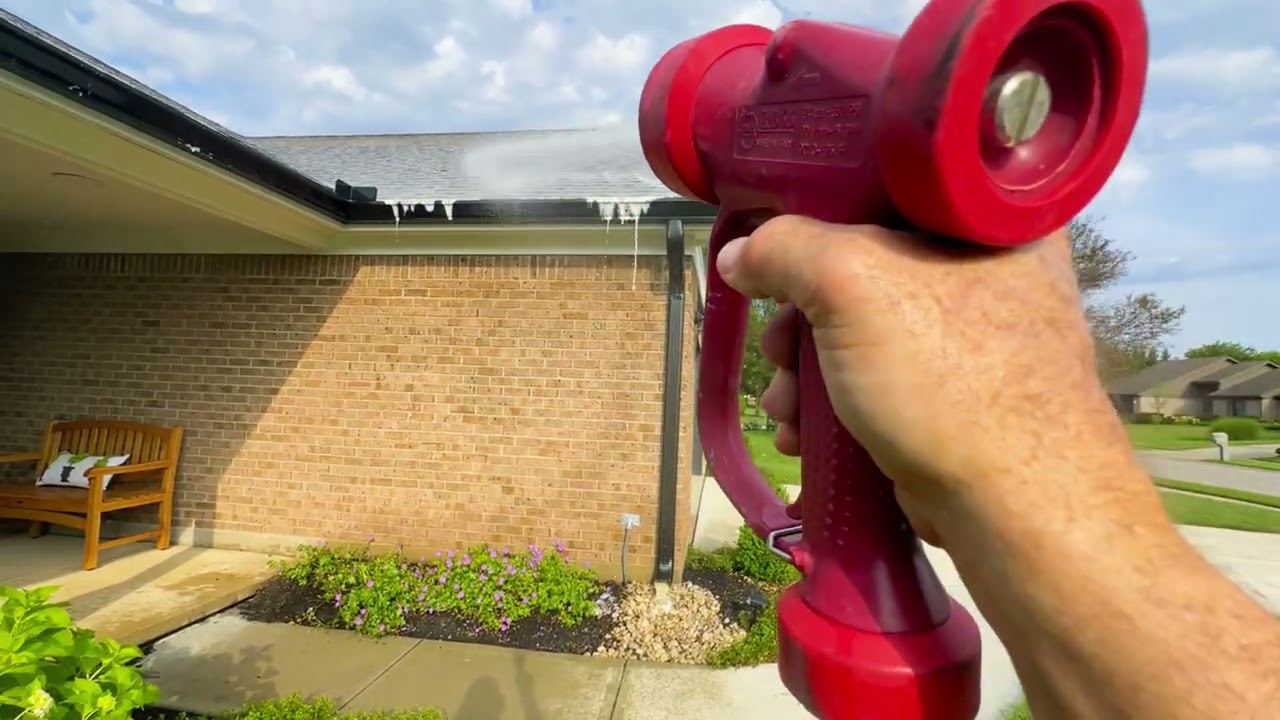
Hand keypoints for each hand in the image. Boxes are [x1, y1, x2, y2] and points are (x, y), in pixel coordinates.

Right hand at [718, 216, 1127, 545]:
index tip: (777, 246)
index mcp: (995, 216)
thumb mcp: (852, 285)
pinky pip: (878, 378)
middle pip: (863, 266)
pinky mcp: (958, 395)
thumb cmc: (948, 376)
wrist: (1013, 506)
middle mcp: (994, 268)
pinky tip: (803, 433)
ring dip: (806, 372)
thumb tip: (739, 254)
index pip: (889, 183)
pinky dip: (834, 403)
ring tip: (784, 409)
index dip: (820, 211)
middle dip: (800, 321)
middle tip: (779, 351)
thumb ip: (785, 250)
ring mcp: (977, 338)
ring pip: (862, 331)